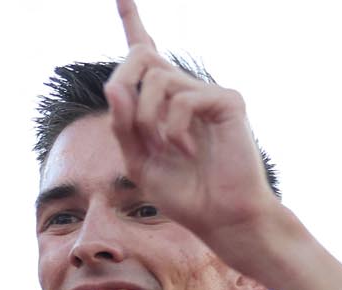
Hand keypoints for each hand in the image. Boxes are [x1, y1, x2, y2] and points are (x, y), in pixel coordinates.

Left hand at [103, 0, 282, 269]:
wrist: (220, 217)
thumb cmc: (184, 192)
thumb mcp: (138, 161)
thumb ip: (122, 125)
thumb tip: (114, 86)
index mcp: (161, 102)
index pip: (146, 52)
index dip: (132, 20)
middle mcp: (184, 89)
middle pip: (140, 56)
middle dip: (123, 85)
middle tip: (134, 127)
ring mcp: (206, 92)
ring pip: (156, 79)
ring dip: (146, 119)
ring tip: (166, 148)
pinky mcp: (227, 100)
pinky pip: (182, 99)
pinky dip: (173, 129)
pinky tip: (186, 150)